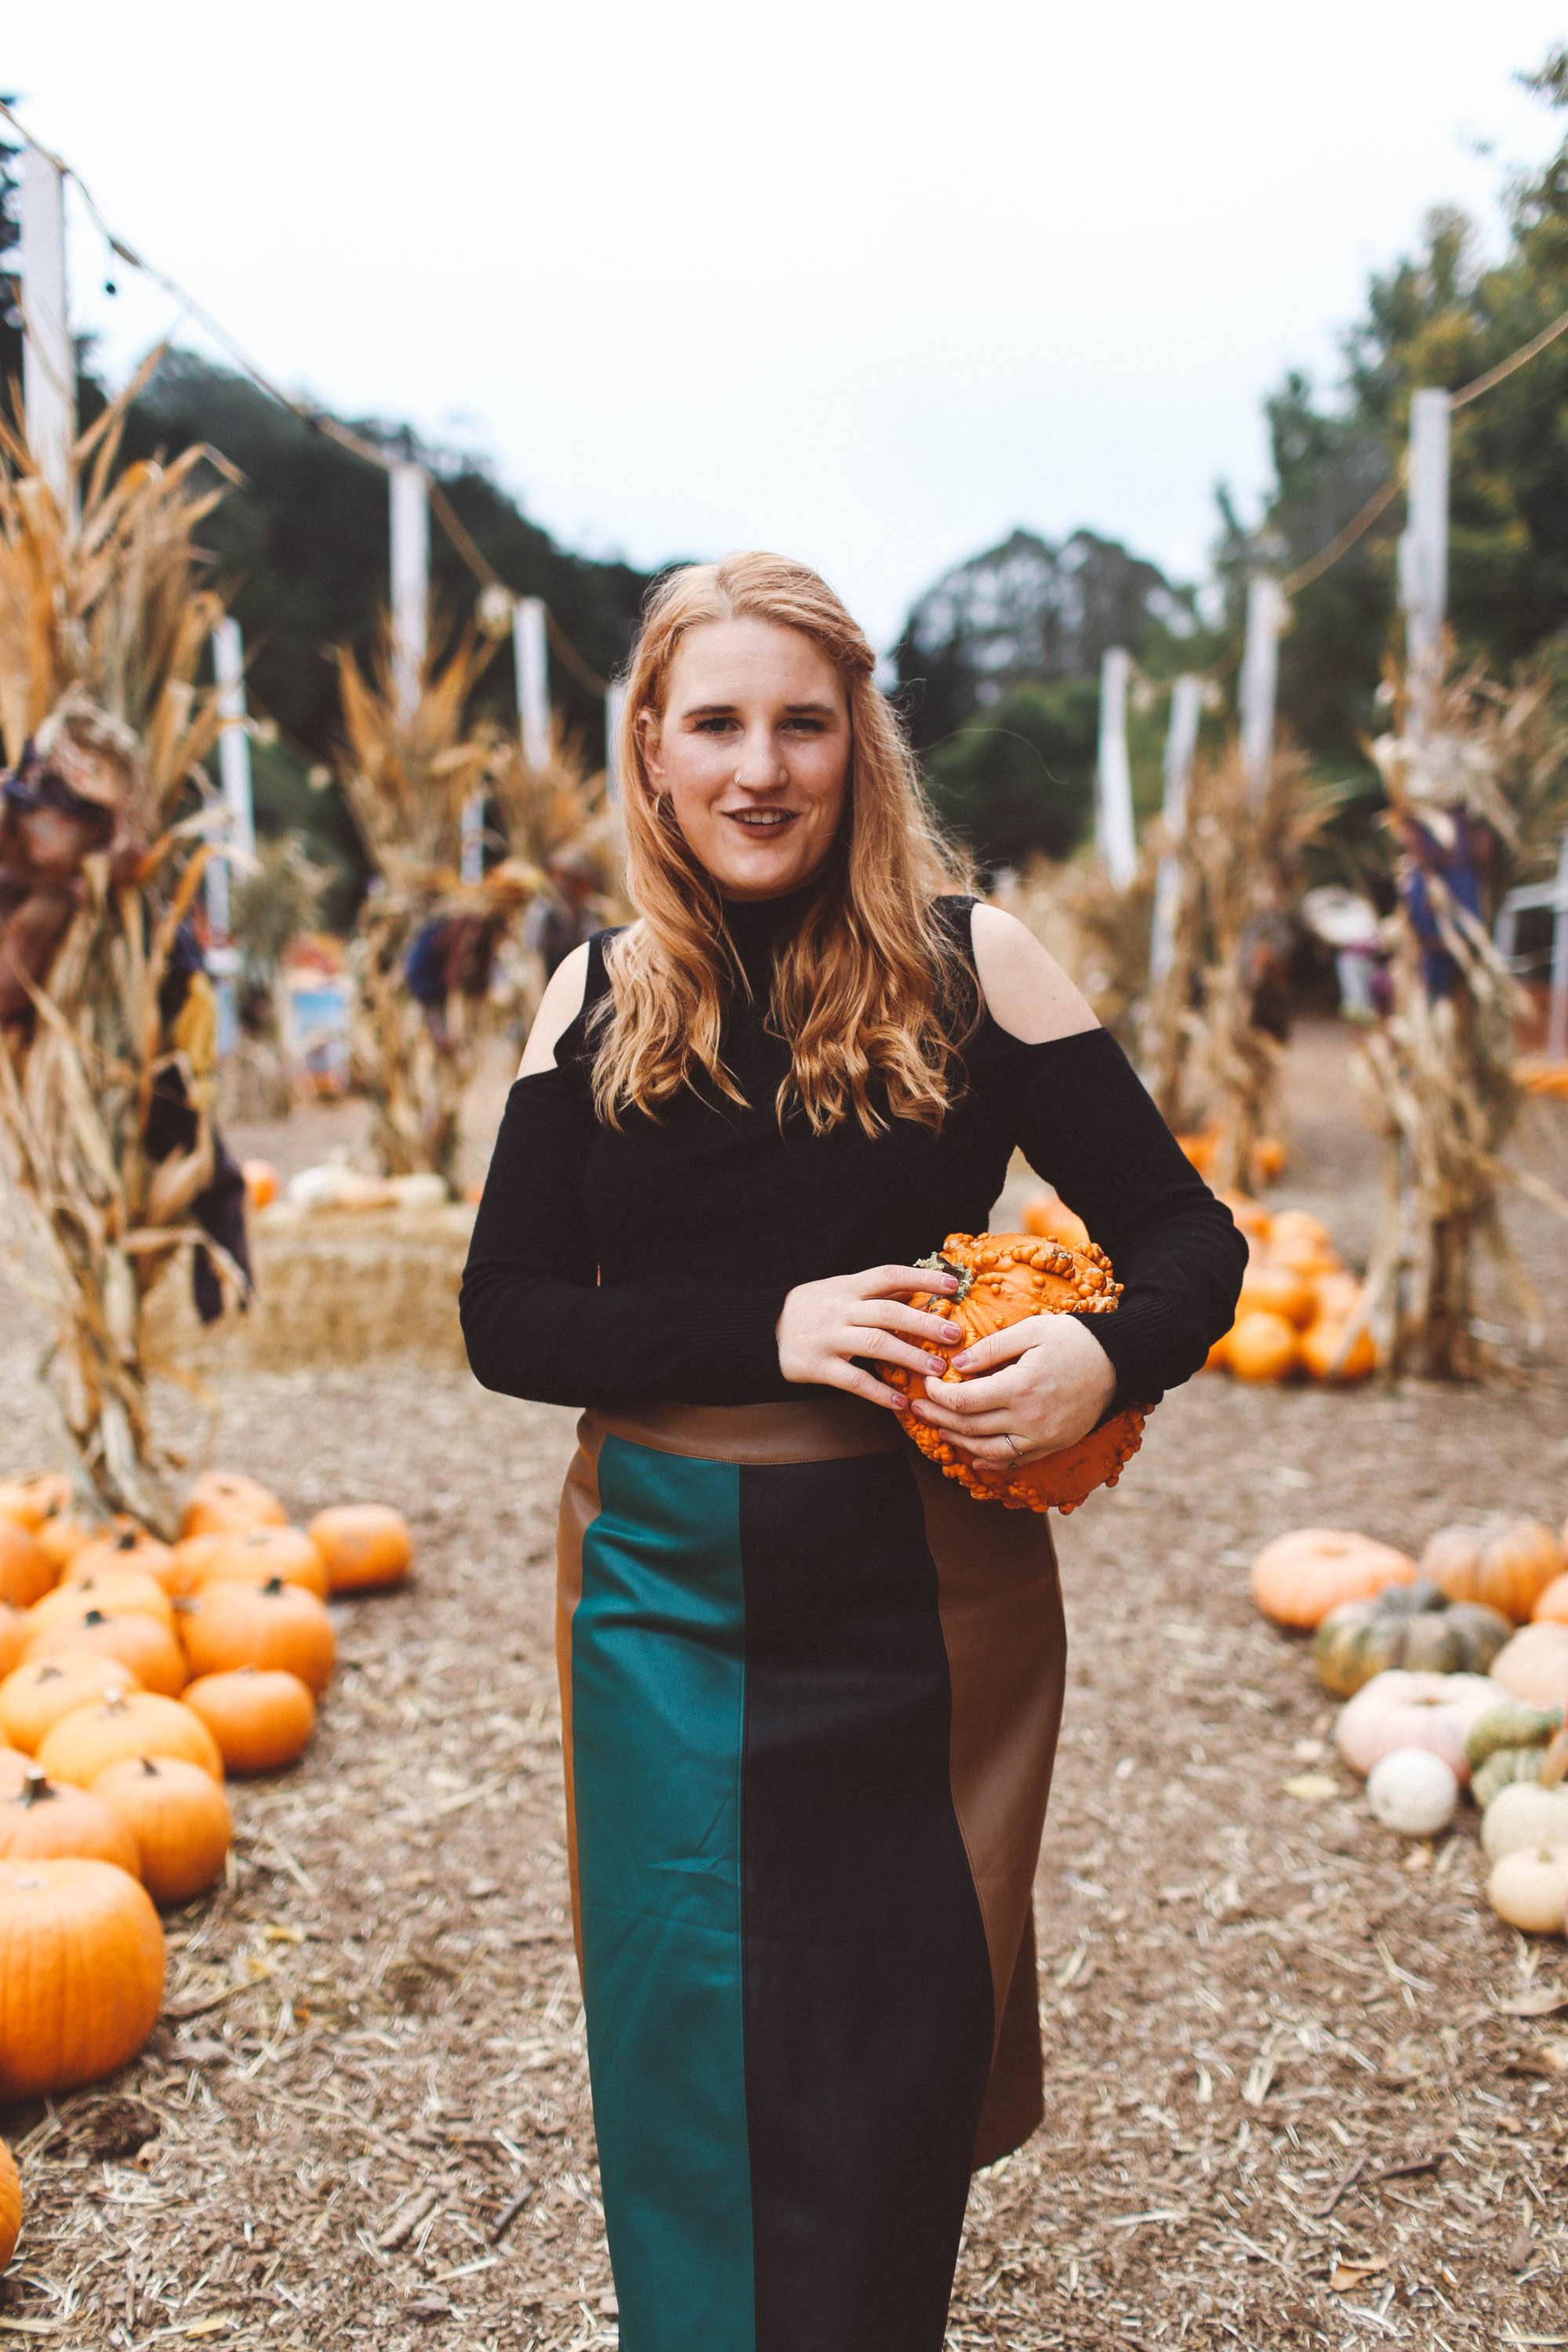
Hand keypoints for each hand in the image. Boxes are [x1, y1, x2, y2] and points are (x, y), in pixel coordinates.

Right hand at [776, 1262, 964, 1408]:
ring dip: (910, 1357)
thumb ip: (876, 1291)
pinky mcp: (818, 1367)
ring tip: (937, 1370)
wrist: (763, 1330)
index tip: (951, 1284)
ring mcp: (828, 1338)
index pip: (888, 1275)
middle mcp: (839, 1310)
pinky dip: (879, 1392)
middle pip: (888, 1312)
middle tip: (954, 1336)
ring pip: (875, 1344)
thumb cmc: (812, 1308)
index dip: (921, 1277)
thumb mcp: (840, 1290)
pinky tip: (901, 1401)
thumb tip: (918, 1288)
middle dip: (924, 1323)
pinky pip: (854, 1381)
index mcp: (847, 1287)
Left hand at [908, 1313, 1116, 1469]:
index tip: (926, 1381)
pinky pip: (1013, 1461)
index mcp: (1021, 1387)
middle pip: (969, 1427)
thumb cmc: (1075, 1339)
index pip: (963, 1400)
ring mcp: (1043, 1438)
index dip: (937, 1394)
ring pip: (987, 1450)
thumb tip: (956, 1366)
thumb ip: (991, 1348)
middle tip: (916, 1406)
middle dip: (937, 1417)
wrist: (1120, 1362)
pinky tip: (972, 1454)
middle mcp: (1030, 1420)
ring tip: (937, 1427)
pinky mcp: (1054, 1445)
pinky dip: (988, 1460)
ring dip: (957, 1441)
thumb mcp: (1032, 1331)